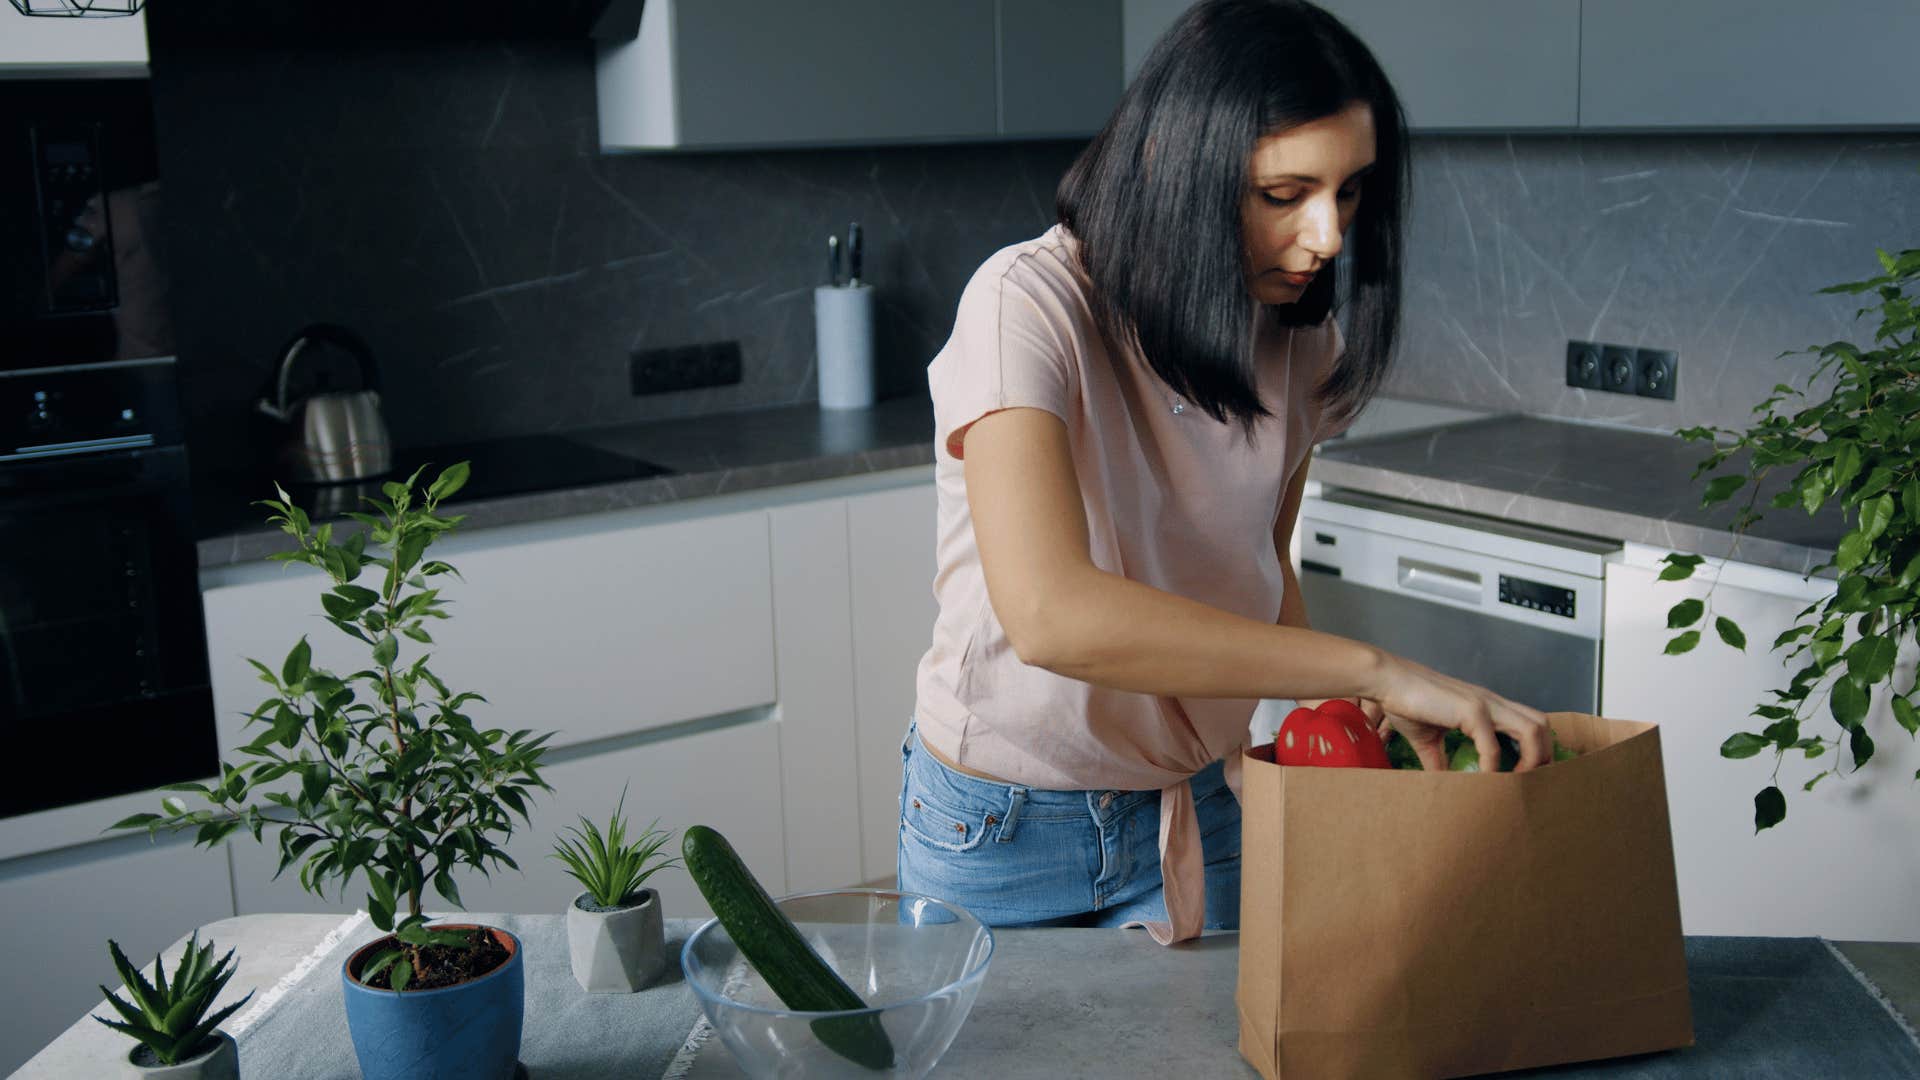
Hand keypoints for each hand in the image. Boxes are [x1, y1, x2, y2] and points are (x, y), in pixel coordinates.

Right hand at [1367, 655, 1551, 772]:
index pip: (1529, 723)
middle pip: (1541, 725)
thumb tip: (1441, 785)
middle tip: (1530, 782)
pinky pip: (1493, 745)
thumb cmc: (1405, 703)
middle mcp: (1492, 702)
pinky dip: (1492, 767)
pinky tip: (1482, 781)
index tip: (1526, 776)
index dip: (1535, 749)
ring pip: (1532, 730)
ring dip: (1530, 760)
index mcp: (1487, 706)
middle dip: (1543, 755)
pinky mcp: (1471, 710)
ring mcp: (1485, 704)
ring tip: (1514, 783)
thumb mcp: (1427, 740)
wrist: (1387, 681)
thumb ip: (1440, 761)